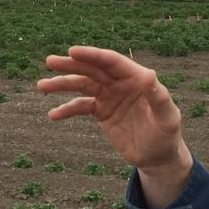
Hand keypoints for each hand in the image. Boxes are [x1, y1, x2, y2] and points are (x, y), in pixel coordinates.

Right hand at [38, 46, 193, 202]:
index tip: (72, 51)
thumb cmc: (167, 134)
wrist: (157, 156)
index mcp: (136, 78)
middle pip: (92, 69)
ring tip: (41, 86)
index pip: (111, 62)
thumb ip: (158, 97)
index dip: (92, 55)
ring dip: (62, 84)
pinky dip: (66, 110)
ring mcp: (109, 96)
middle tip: (50, 61)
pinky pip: (81, 107)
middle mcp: (120, 83)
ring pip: (82, 85)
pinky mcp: (102, 112)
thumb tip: (149, 75)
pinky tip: (53, 114)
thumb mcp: (167, 117)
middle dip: (71, 65)